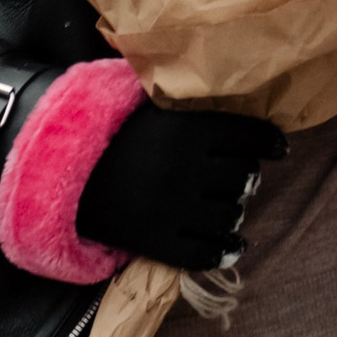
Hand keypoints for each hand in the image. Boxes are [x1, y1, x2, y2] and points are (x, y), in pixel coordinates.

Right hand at [78, 105, 284, 272]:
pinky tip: (234, 245)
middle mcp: (185, 169)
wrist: (58, 173)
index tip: (278, 148)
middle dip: (246, 176)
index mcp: (184, 129)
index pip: (248, 135)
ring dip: (235, 210)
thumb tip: (231, 84)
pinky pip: (205, 252)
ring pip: (230, 214)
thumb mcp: (147, 106)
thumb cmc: (108, 133)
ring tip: (230, 206)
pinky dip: (226, 250)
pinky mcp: (157, 242)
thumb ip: (187, 103)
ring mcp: (172, 209)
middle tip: (241, 176)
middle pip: (243, 176)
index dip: (269, 142)